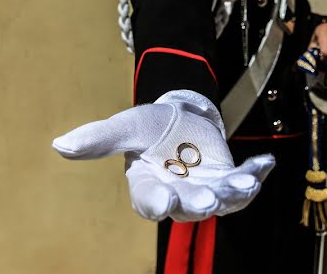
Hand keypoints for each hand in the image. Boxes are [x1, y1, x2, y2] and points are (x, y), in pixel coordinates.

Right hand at [52, 90, 274, 221]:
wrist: (183, 119)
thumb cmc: (151, 128)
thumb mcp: (128, 126)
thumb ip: (100, 138)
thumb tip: (59, 145)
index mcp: (149, 186)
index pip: (150, 201)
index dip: (156, 202)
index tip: (163, 202)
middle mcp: (179, 195)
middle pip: (189, 207)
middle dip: (200, 204)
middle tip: (209, 200)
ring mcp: (208, 190)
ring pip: (223, 200)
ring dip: (235, 193)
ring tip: (247, 181)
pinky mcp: (231, 180)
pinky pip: (247, 180)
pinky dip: (258, 172)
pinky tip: (267, 162)